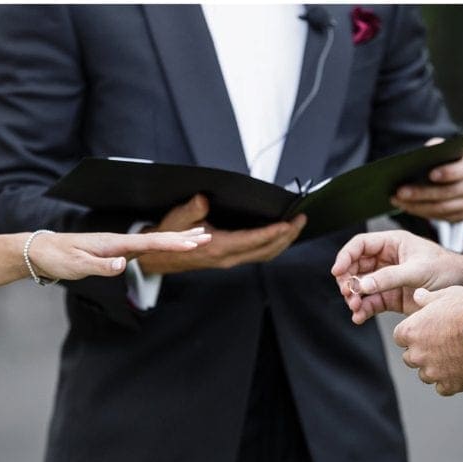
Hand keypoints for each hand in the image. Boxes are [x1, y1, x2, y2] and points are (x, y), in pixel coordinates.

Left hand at [25, 227, 212, 279]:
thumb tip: (123, 265)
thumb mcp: (78, 265)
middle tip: (207, 235)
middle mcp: (120, 242)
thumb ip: (102, 266)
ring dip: (176, 240)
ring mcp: (119, 246)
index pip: (149, 243)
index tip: (192, 242)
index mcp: (114, 244)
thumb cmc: (60, 258)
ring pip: (154, 242)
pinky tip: (171, 245)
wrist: (43, 251)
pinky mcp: (117, 252)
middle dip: (182, 238)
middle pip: (157, 239)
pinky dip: (162, 245)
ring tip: (198, 237)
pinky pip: (145, 248)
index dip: (172, 243)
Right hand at [137, 193, 305, 274]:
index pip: (253, 241)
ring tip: (297, 226)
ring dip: (283, 242)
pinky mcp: (232, 259)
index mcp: (219, 247)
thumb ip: (192, 209)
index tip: (288, 223)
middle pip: (266, 250)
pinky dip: (274, 245)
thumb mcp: (177, 219)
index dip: (273, 233)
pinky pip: (258, 254)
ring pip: (265, 254)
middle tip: (301, 220)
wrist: (162, 256)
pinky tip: (281, 235)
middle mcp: (229, 257)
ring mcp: (232, 260)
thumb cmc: (170, 234)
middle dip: (286, 236)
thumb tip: (203, 200)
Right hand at [331, 229, 462, 324]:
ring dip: (354, 297)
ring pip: (361, 287)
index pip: (360, 245)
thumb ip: (389, 277)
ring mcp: (387, 280)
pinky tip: (359, 317)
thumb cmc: (445, 269)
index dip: (345, 257)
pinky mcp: (391, 298)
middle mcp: (386, 260)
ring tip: (355, 307)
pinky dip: (363, 310)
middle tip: (348, 293)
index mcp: (392, 243)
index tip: (337, 272)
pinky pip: (371, 303)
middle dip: (348, 281)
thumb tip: (363, 285)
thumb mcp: (417, 271)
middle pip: (355, 267)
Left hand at [392, 142, 462, 222]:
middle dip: (422, 193)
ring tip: (397, 200)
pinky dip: (421, 212)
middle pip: (448, 193)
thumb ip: (436, 149)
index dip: (449, 173)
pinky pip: (440, 218)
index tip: (430, 174)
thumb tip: (421, 156)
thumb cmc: (449, 159)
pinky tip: (406, 206)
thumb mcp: (445, 149)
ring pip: (442, 209)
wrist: (459, 175)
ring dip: (416, 206)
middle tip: (400, 192)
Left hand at [393, 286, 462, 395]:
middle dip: (422, 352)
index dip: (414, 333)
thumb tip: (418, 296)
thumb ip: (428, 298)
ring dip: (435, 368)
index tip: (425, 331)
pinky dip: (450, 381)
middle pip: (410, 357)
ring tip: (454, 356)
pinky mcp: (449, 385)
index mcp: (412, 331)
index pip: (400, 336)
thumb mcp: (448, 294)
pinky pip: (443, 387)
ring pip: (425, 374)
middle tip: (441, 343)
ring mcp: (432, 372)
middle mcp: (417, 354)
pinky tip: (461, 370)